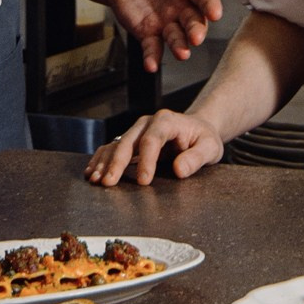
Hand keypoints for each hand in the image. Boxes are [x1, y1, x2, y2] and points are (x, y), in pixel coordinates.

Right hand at [85, 110, 226, 185]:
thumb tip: (179, 170)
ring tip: (96, 180)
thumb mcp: (210, 147)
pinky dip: (101, 160)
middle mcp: (147, 123)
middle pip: (128, 141)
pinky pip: (111, 148)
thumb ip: (196, 158)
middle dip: (117, 162)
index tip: (144, 182)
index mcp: (167, 121)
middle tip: (108, 182)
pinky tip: (92, 173)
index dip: (146, 161)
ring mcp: (136, 131)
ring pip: (116, 144)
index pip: (153, 139)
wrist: (197, 129)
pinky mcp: (130, 141)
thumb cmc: (203, 139)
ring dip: (104, 162)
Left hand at [98, 0, 231, 71]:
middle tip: (197, 36)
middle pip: (194, 21)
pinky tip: (151, 64)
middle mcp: (182, 6)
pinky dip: (153, 57)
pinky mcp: (148, 33)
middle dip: (197, 29)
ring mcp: (166, 21)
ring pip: (177, 37)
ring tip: (182, 53)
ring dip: (180, 46)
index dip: (210, 3)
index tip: (215, 12)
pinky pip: (152, 47)